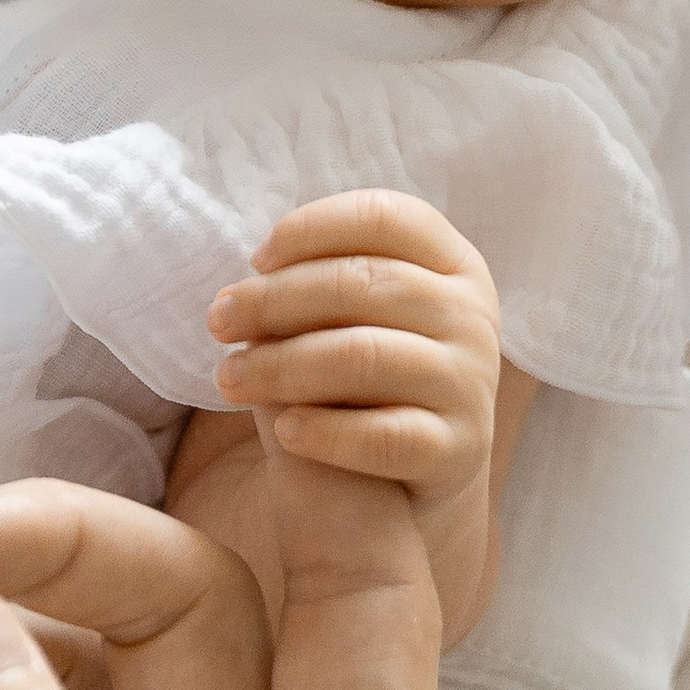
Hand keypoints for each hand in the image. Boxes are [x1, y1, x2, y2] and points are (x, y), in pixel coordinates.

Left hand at [204, 188, 498, 497]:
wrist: (410, 472)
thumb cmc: (365, 374)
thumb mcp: (349, 319)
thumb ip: (312, 292)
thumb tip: (241, 296)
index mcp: (452, 265)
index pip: (384, 217)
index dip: (311, 229)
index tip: (255, 259)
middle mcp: (471, 316)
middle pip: (366, 282)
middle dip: (275, 298)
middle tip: (218, 319)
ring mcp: (471, 383)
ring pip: (366, 356)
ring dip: (281, 365)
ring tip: (229, 379)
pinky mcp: (460, 450)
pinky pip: (384, 436)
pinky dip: (326, 432)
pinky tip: (283, 431)